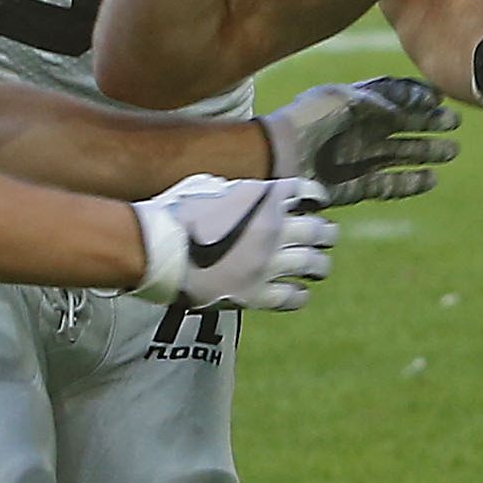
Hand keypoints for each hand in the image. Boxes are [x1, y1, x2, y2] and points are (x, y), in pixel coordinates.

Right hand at [131, 174, 336, 309]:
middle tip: (325, 237)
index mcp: (262, 198)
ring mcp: (267, 264)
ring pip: (314, 264)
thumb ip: (236, 190)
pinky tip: (298, 292)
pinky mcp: (255, 294)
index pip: (308, 191)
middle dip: (325, 233)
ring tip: (318, 267)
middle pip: (319, 230)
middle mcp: (272, 229)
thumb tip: (242, 193)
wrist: (157, 249)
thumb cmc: (174, 213)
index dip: (316, 197)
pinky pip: (293, 297)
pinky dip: (300, 294)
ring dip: (319, 264)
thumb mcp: (206, 186)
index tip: (317, 203)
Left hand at [259, 75, 459, 202]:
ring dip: (426, 152)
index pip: (394, 96)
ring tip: (451, 151)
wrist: (279, 158)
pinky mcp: (355, 186)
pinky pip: (389, 184)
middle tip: (454, 123)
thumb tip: (405, 111)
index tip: (438, 98)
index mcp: (356, 104)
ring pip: (401, 154)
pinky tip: (431, 179)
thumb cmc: (307, 121)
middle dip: (430, 123)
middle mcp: (361, 130)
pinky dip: (410, 182)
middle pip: (403, 124)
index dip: (417, 95)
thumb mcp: (341, 100)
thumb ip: (376, 101)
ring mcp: (359, 158)